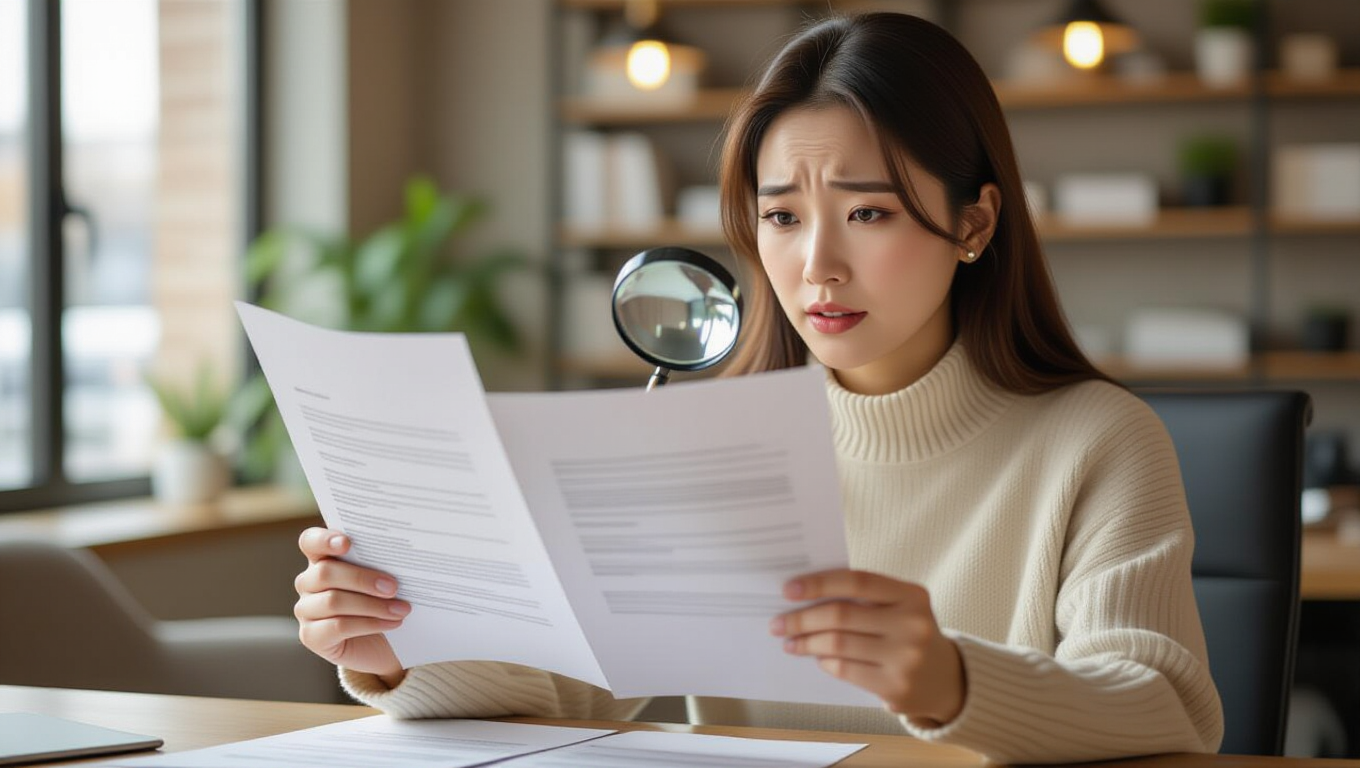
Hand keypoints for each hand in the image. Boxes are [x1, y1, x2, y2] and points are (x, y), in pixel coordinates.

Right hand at [294, 527, 408, 686]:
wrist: (384, 644)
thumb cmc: (384, 602)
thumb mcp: (383, 579)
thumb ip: (381, 564)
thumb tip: (402, 555)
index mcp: (323, 559)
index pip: (311, 542)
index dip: (324, 539)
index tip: (347, 543)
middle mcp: (308, 582)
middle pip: (325, 573)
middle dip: (363, 578)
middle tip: (394, 586)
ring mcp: (306, 610)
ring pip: (333, 601)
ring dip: (373, 605)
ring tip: (402, 609)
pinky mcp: (311, 636)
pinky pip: (338, 626)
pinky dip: (370, 624)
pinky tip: (392, 623)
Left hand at [771, 569, 964, 724]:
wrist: (947, 679)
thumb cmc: (909, 633)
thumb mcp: (900, 606)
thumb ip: (863, 597)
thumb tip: (804, 595)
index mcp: (912, 595)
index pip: (857, 581)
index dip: (819, 583)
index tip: (788, 589)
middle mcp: (912, 625)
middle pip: (841, 615)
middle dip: (802, 618)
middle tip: (778, 623)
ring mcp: (906, 659)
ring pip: (837, 644)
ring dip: (806, 642)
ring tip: (790, 642)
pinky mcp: (895, 687)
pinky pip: (844, 669)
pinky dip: (824, 661)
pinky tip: (816, 656)